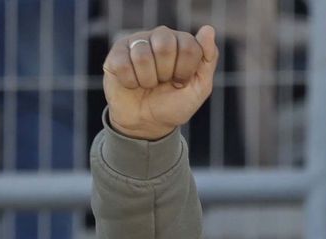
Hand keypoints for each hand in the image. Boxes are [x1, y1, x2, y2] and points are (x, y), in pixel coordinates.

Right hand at [102, 25, 218, 140]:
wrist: (147, 123)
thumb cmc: (174, 104)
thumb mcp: (199, 88)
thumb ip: (208, 59)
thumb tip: (208, 29)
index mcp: (182, 41)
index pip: (189, 46)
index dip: (185, 71)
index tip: (181, 82)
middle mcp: (159, 36)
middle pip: (165, 46)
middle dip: (166, 74)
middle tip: (163, 82)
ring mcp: (136, 42)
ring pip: (142, 56)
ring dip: (147, 80)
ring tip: (147, 84)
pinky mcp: (116, 53)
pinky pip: (123, 64)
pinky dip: (131, 82)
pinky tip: (133, 84)